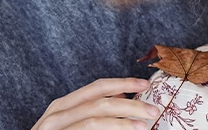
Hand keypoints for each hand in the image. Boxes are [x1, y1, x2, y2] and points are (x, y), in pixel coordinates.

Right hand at [31, 78, 158, 129]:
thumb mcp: (73, 123)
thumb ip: (94, 110)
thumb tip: (122, 94)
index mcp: (63, 106)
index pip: (96, 87)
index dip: (123, 83)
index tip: (145, 84)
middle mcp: (56, 114)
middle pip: (99, 101)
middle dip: (130, 104)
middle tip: (153, 110)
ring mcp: (54, 129)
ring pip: (94, 120)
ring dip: (123, 121)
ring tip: (144, 125)